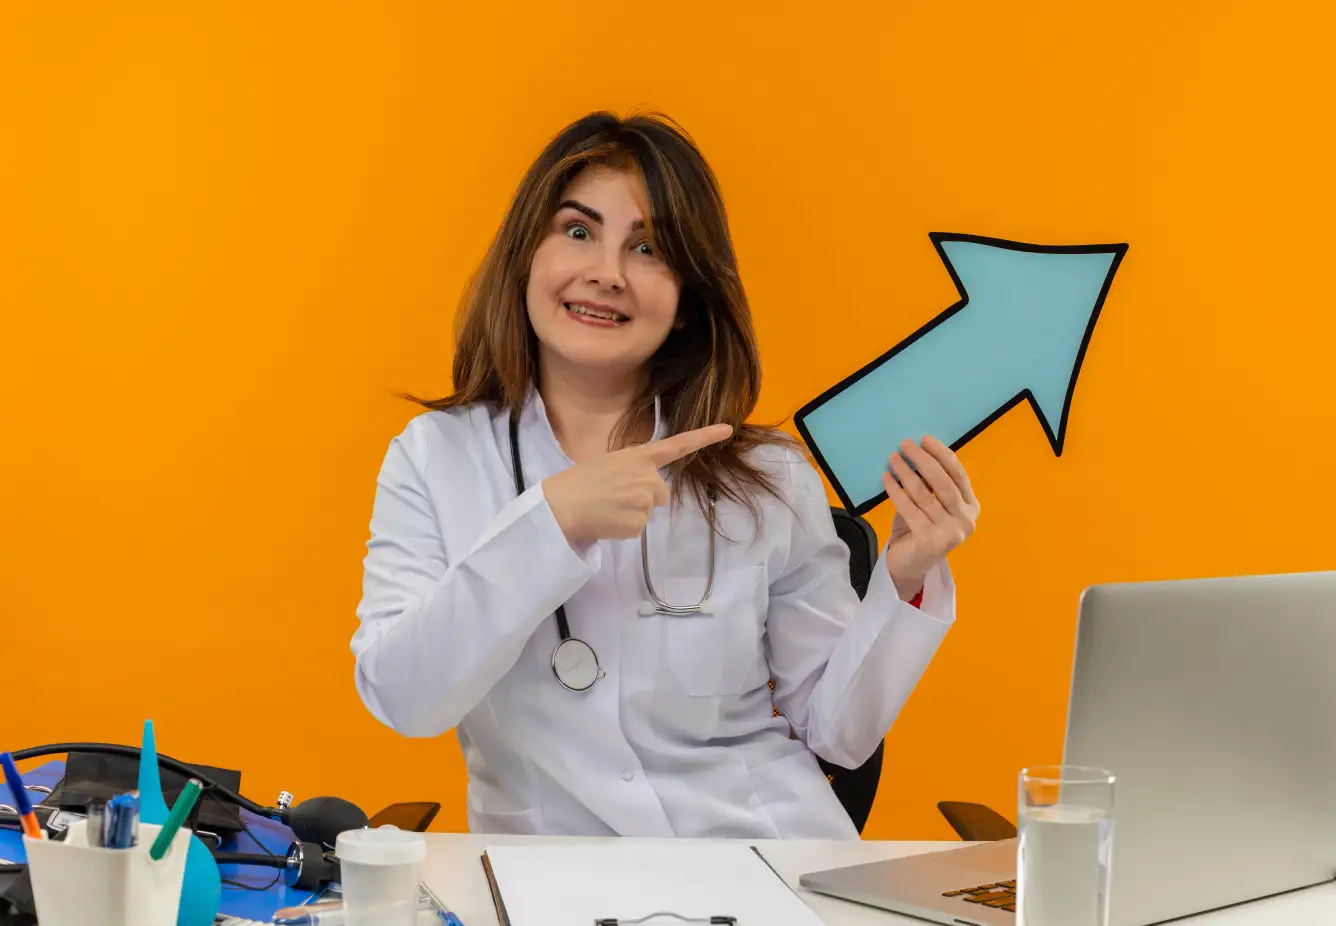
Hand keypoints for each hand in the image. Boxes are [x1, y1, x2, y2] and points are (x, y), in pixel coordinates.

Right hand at [543, 423, 733, 546]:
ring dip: (631, 513)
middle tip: (615, 497)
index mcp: (638, 456)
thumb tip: (646, 493)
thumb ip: (633, 472)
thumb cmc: (579, 482)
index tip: (728, 429)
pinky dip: (623, 528)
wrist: (560, 505)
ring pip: (648, 512)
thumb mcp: (609, 464)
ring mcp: (644, 501)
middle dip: (645, 497)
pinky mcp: (638, 524)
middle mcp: (647, 476)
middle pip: (661, 493)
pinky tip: (606, 521)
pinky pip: (637, 529)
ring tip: (606, 508)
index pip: (677, 445)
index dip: (704, 437)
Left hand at [881, 435, 979, 600]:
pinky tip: (886, 478)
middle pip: (943, 482)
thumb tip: (918, 451)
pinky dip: (896, 491)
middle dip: (923, 460)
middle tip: (905, 445)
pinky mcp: (932, 542)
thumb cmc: (919, 529)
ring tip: (893, 458)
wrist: (909, 565)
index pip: (958, 474)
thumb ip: (931, 484)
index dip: (942, 454)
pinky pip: (910, 509)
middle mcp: (966, 520)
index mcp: (971, 507)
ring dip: (907, 473)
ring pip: (925, 495)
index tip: (924, 439)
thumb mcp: (930, 504)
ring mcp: (951, 533)